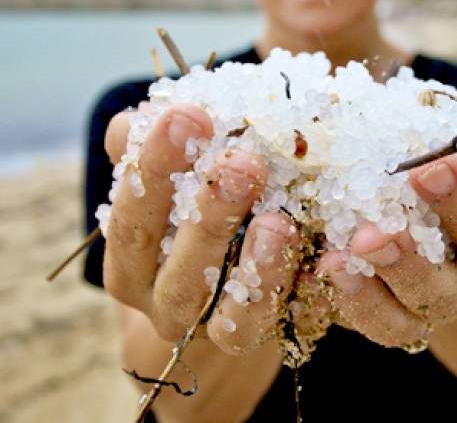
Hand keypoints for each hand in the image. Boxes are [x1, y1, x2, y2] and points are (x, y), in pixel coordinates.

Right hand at [101, 103, 301, 353]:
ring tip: (279, 222)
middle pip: (178, 270)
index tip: (186, 115)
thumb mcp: (170, 173)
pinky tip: (326, 260)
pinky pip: (282, 328)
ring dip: (256, 267)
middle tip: (243, 162)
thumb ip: (149, 144)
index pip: (130, 218)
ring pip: (229, 315)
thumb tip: (143, 115)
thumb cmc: (193, 206)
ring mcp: (211, 332)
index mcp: (130, 261)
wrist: (224, 291)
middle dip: (210, 212)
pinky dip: (300, 294)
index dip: (153, 167)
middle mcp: (163, 304)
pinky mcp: (263, 342)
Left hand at [315, 100, 456, 347]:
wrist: (426, 212)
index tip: (431, 167)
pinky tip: (313, 268)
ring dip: (368, 294)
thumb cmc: (452, 167)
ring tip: (335, 260)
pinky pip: (355, 323)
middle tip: (373, 234)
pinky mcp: (375, 319)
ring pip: (401, 323)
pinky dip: (334, 300)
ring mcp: (418, 311)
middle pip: (448, 293)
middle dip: (410, 264)